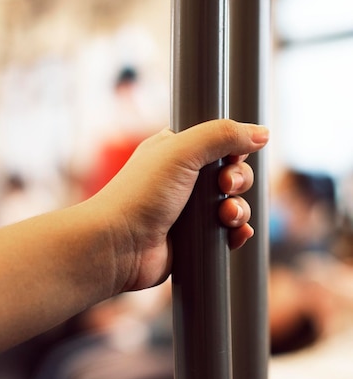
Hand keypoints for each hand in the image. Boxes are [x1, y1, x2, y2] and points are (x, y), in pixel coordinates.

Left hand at [88, 119, 268, 290]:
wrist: (117, 245)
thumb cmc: (139, 195)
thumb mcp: (181, 151)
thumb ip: (222, 135)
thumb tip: (262, 132)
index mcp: (174, 151)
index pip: (217, 141)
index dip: (232, 148)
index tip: (231, 154)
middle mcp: (182, 179)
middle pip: (231, 172)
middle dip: (239, 179)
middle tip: (225, 187)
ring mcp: (187, 211)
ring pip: (233, 204)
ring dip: (239, 209)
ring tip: (225, 217)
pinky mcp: (193, 239)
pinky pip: (228, 233)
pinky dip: (236, 233)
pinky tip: (233, 235)